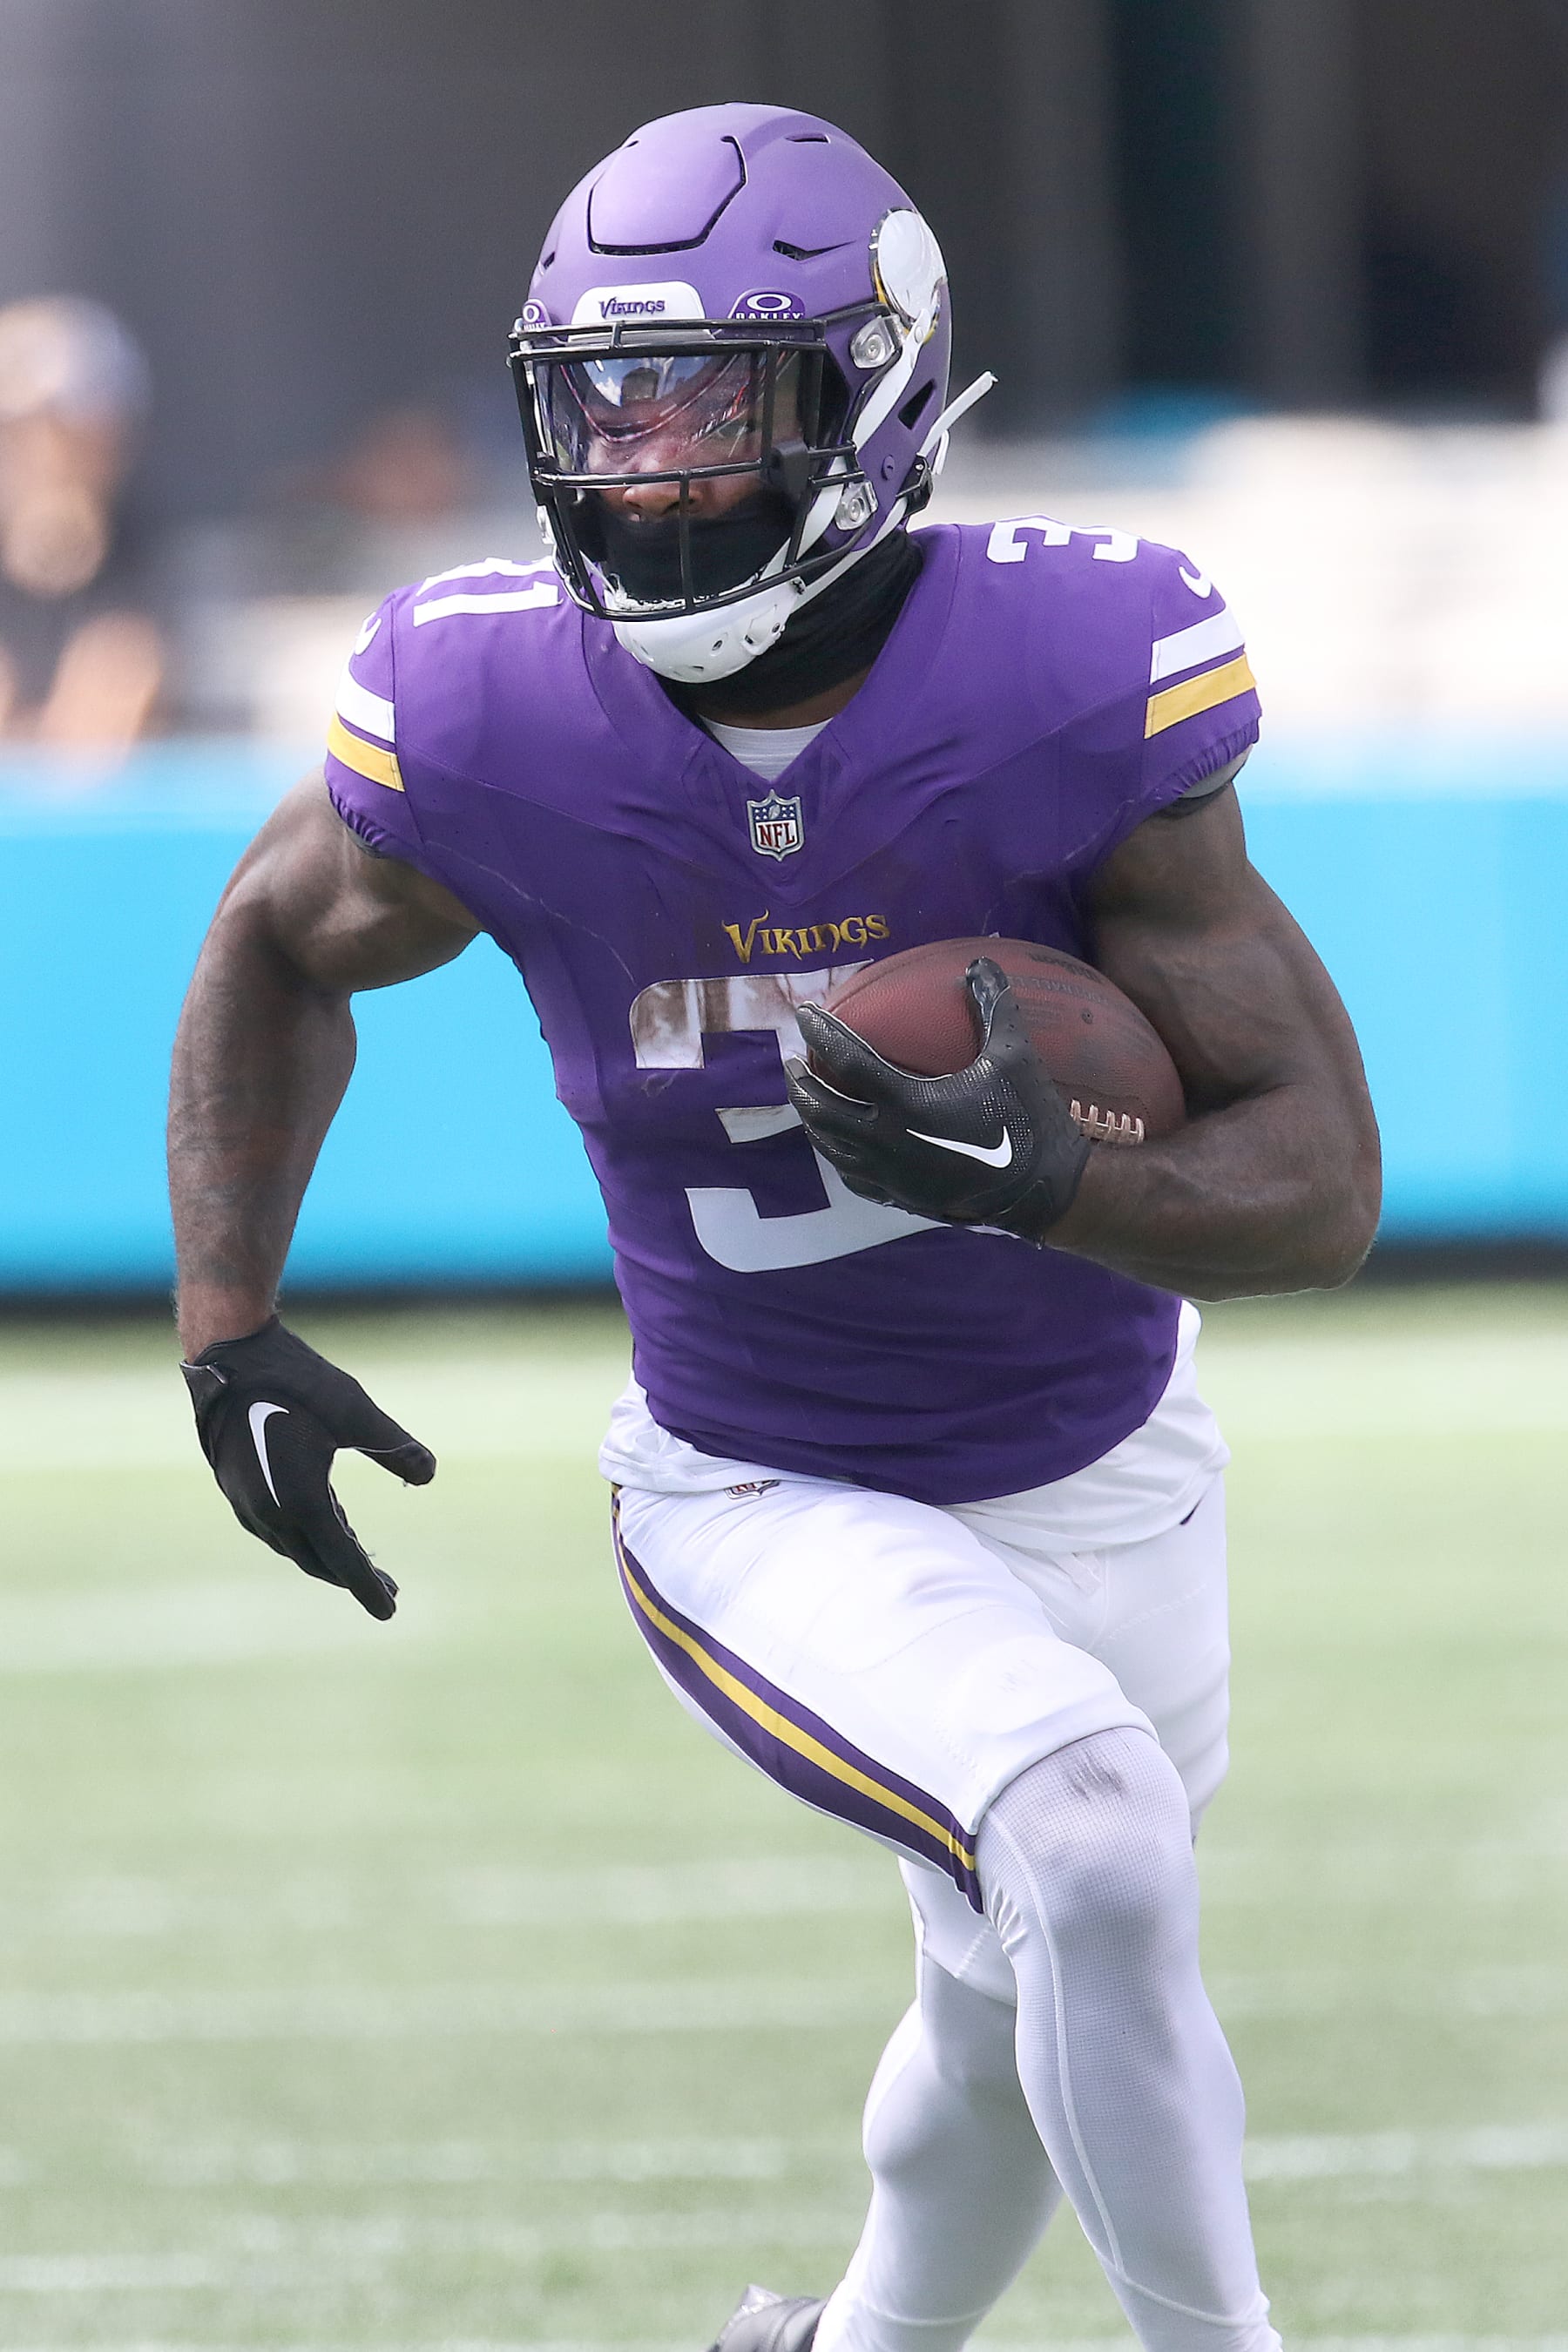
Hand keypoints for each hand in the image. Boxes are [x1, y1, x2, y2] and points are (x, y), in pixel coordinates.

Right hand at [180, 1317, 434, 1618]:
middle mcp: (269, 1511)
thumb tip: (431, 1474)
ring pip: (293, 1545)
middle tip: (387, 1588)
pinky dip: (304, 1534)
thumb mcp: (354, 1411)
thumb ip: (395, 1446)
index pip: (343, 1559)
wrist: (229, 1355)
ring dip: (326, 1555)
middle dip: (352, 1577)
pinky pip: (276, 1527)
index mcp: (301, 1500)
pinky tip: (324, 1521)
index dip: (368, 1586)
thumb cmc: (294, 1380)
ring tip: (359, 1557)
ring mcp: (247, 1501)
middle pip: (316, 1561)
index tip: (390, 1609)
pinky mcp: (236, 1486)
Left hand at [786, 957, 1090, 1239]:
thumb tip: (981, 961)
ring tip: (804, 1094)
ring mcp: (890, 1175)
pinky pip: (851, 1174)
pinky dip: (835, 1152)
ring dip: (811, 1116)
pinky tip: (835, 1141)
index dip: (822, 1033)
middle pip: (822, 1108)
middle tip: (791, 1059)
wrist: (1044, 1191)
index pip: (847, 1061)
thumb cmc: (1029, 1119)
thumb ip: (993, 1005)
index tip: (805, 1012)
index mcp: (908, 1104)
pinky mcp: (899, 1197)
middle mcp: (887, 1142)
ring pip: (829, 1145)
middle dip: (800, 1082)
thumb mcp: (1014, 1055)